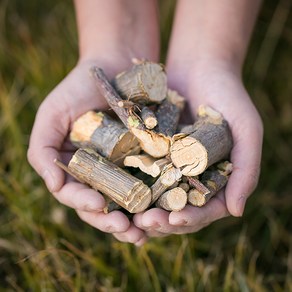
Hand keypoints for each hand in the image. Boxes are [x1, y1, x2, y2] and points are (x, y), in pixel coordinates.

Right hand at [27, 59, 146, 244]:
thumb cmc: (78, 89)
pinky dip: (154, 200)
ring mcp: (121, 168)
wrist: (113, 68)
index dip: (84, 205)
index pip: (74, 195)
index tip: (98, 205)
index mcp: (73, 167)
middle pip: (101, 206)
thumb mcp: (52, 115)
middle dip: (112, 222)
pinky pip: (149, 184)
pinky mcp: (144, 160)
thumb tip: (54, 185)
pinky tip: (162, 212)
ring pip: (126, 202)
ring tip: (145, 232)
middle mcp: (96, 173)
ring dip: (134, 220)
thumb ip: (42, 150)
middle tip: (127, 231)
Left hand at [133, 61, 262, 236]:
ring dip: (144, 210)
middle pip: (178, 207)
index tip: (175, 219)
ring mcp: (171, 165)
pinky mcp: (152, 152)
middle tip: (144, 224)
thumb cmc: (228, 96)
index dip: (192, 218)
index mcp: (217, 178)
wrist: (200, 66)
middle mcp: (193, 176)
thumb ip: (247, 169)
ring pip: (157, 197)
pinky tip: (119, 192)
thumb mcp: (246, 129)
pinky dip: (131, 186)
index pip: (206, 209)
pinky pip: (141, 173)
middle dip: (163, 220)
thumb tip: (236, 212)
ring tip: (130, 216)